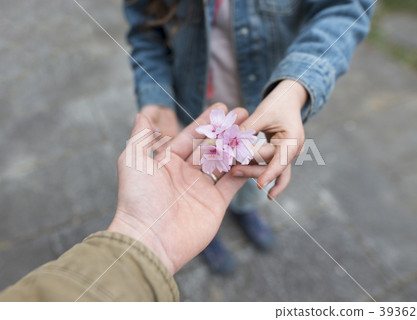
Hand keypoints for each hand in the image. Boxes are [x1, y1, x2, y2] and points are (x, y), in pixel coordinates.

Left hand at [108, 104, 248, 273]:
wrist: (149, 239)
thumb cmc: (138, 198)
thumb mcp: (134, 161)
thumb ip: (141, 136)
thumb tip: (142, 113)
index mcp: (168, 162)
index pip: (191, 137)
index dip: (206, 122)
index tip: (222, 108)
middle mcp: (186, 174)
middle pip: (211, 147)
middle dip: (226, 131)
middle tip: (244, 113)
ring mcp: (202, 189)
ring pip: (224, 162)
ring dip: (238, 147)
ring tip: (253, 131)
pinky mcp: (216, 204)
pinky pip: (233, 183)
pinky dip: (243, 170)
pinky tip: (253, 155)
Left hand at [232, 79, 307, 199]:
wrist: (289, 99)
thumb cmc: (277, 103)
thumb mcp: (262, 113)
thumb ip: (248, 129)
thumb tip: (229, 143)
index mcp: (293, 140)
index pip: (280, 160)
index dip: (269, 172)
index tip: (260, 185)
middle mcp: (293, 150)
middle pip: (272, 166)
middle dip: (252, 169)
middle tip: (231, 170)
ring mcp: (288, 155)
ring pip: (273, 171)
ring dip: (254, 173)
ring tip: (234, 173)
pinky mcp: (281, 156)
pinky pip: (275, 170)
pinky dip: (268, 178)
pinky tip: (269, 195)